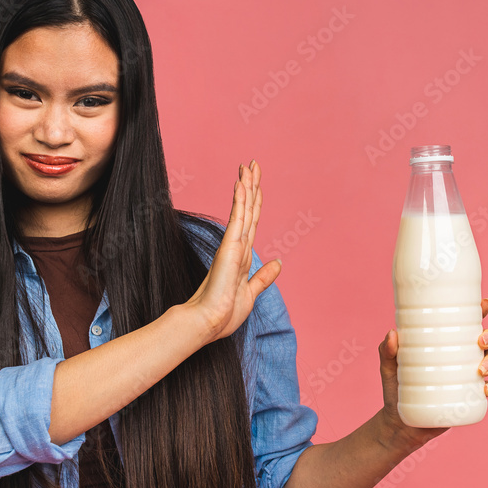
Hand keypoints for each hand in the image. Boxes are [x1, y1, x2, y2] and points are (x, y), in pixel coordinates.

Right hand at [184, 160, 280, 340]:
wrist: (209, 324)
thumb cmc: (225, 313)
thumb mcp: (251, 293)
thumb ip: (264, 277)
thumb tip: (278, 262)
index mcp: (242, 256)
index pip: (252, 222)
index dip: (255, 202)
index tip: (256, 183)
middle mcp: (237, 246)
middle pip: (248, 210)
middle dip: (250, 186)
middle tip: (252, 164)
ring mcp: (232, 246)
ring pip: (242, 209)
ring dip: (246, 186)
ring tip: (248, 166)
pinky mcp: (229, 249)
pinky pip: (238, 220)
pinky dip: (240, 201)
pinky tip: (242, 184)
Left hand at [378, 297, 487, 447]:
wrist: (399, 423)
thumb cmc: (396, 388)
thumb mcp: (389, 367)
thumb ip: (387, 351)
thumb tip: (392, 333)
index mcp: (444, 344)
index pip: (465, 323)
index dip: (479, 311)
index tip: (485, 304)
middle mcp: (459, 358)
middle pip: (484, 341)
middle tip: (480, 341)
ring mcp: (466, 377)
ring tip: (481, 369)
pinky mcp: (468, 398)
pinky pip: (487, 390)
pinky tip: (486, 389)